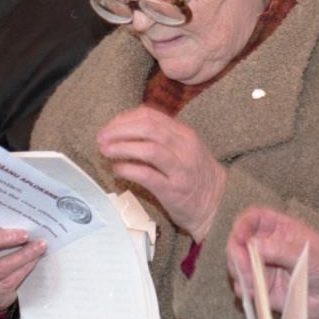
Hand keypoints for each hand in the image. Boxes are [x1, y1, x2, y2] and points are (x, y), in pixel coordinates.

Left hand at [97, 106, 225, 241]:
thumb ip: (159, 137)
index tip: (109, 127)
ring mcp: (181, 168)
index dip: (124, 119)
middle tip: (101, 137)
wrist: (217, 203)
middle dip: (119, 130)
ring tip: (105, 150)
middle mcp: (184, 147)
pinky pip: (148, 175)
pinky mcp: (175, 190)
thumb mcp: (183, 148)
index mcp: (183, 133)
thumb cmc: (194, 175)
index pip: (150, 116)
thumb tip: (123, 129)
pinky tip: (117, 169)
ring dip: (122, 147)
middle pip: (148, 128)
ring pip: (149, 149)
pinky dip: (129, 169)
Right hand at [227, 206, 318, 318]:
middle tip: (245, 268)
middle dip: (237, 254)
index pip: (253, 218)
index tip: (239, 236)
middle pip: (238, 242)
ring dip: (239, 273)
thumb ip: (280, 248)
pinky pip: (243, 287)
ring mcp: (262, 267)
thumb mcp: (307, 253)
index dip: (242, 224)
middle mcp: (266, 245)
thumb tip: (252, 244)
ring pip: (236, 265)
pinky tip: (254, 293)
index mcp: (279, 228)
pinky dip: (244, 289)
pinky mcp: (261, 289)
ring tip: (253, 284)